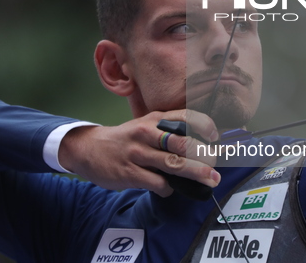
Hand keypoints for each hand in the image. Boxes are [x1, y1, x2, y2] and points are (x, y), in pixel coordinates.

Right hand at [58, 109, 220, 196]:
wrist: (89, 148)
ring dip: (196, 173)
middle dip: (204, 155)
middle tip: (216, 164)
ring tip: (211, 180)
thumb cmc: (126, 139)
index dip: (204, 126)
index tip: (215, 137)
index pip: (185, 116)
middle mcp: (146, 133)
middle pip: (182, 143)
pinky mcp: (129, 172)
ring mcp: (137, 153)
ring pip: (173, 163)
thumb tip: (202, 146)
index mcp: (154, 119)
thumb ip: (169, 132)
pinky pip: (157, 183)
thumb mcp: (146, 126)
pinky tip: (168, 189)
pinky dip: (168, 189)